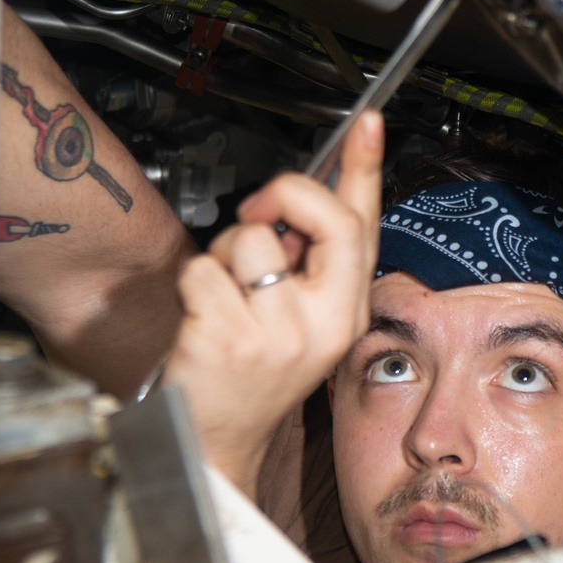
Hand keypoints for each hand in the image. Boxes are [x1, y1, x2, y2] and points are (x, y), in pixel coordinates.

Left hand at [163, 110, 383, 497]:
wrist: (215, 440)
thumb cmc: (250, 372)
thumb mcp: (296, 319)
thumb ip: (304, 263)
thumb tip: (289, 208)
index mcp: (345, 311)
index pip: (363, 227)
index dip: (366, 167)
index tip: (369, 122)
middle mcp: (324, 322)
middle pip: (324, 217)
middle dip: (285, 195)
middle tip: (258, 211)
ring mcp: (280, 333)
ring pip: (250, 238)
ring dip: (224, 255)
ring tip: (224, 295)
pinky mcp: (233, 339)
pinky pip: (204, 270)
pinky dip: (193, 284)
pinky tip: (200, 319)